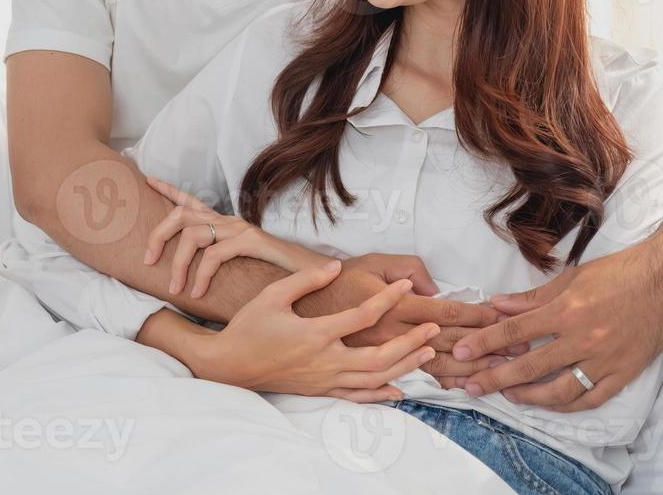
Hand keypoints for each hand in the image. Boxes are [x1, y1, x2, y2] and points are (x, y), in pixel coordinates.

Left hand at [142, 177, 326, 295]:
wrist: (313, 275)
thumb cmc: (275, 274)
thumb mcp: (239, 265)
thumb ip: (219, 262)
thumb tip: (192, 274)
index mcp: (225, 223)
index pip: (191, 201)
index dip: (169, 190)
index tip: (148, 180)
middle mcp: (230, 221)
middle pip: (182, 213)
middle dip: (158, 234)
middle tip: (147, 261)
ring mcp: (240, 229)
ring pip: (193, 235)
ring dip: (178, 263)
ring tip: (175, 289)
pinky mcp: (251, 242)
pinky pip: (214, 254)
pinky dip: (201, 275)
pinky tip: (198, 293)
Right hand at [192, 259, 440, 402]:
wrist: (229, 364)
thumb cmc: (250, 326)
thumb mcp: (274, 295)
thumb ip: (307, 280)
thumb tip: (335, 266)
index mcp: (315, 333)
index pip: (363, 316)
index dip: (388, 299)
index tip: (405, 286)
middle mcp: (325, 361)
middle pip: (380, 357)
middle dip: (410, 343)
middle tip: (433, 329)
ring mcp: (323, 380)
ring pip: (374, 380)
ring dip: (404, 367)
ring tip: (426, 353)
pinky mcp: (319, 391)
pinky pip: (357, 397)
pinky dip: (381, 395)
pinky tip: (399, 391)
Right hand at [331, 254, 527, 383]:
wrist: (295, 310)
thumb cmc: (336, 282)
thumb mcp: (373, 262)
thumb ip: (407, 270)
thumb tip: (432, 287)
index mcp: (392, 308)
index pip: (443, 314)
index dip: (474, 315)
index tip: (499, 317)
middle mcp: (387, 337)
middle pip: (442, 346)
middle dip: (480, 346)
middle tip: (511, 349)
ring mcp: (375, 359)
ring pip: (426, 370)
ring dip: (461, 372)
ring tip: (490, 373)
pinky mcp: (362, 373)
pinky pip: (396, 385)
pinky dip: (422, 387)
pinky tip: (442, 388)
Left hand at [453, 231, 662, 410]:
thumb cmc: (619, 272)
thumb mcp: (572, 277)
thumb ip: (533, 297)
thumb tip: (497, 305)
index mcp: (567, 309)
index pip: (515, 330)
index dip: (484, 343)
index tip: (460, 352)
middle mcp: (584, 337)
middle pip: (530, 365)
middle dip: (495, 377)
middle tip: (471, 386)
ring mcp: (605, 358)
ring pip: (559, 390)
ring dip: (529, 397)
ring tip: (508, 396)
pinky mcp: (625, 372)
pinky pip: (591, 398)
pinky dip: (567, 405)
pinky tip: (549, 403)